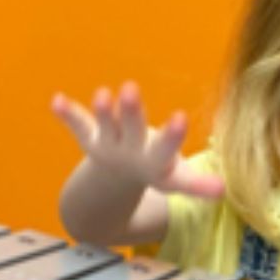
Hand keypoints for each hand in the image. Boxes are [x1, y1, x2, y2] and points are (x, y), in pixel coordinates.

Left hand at [51, 81, 224, 198]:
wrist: (116, 183)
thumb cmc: (156, 170)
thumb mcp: (177, 179)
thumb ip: (197, 185)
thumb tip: (223, 191)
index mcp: (155, 163)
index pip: (166, 150)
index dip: (173, 135)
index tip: (180, 116)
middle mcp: (130, 153)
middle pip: (131, 131)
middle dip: (132, 111)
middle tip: (131, 89)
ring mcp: (108, 145)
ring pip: (104, 126)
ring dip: (102, 111)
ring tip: (101, 94)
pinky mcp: (90, 137)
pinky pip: (77, 125)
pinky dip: (67, 114)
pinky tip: (55, 101)